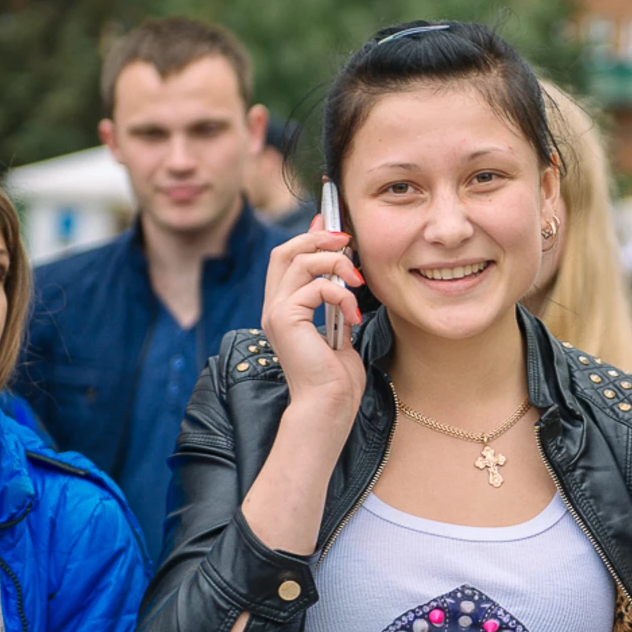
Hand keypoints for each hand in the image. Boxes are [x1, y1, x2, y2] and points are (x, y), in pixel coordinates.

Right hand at [261, 216, 367, 422]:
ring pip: (299, 259)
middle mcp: (274, 307)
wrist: (328, 407)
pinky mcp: (285, 319)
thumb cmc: (336, 379)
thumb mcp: (341, 330)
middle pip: (285, 250)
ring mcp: (276, 312)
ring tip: (357, 282)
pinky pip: (315, 285)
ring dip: (335, 262)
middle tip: (347, 241)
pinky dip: (340, 294)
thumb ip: (337, 302)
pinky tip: (353, 316)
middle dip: (318, 237)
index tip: (333, 223)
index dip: (309, 234)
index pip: (287, 258)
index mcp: (285, 309)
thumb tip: (346, 277)